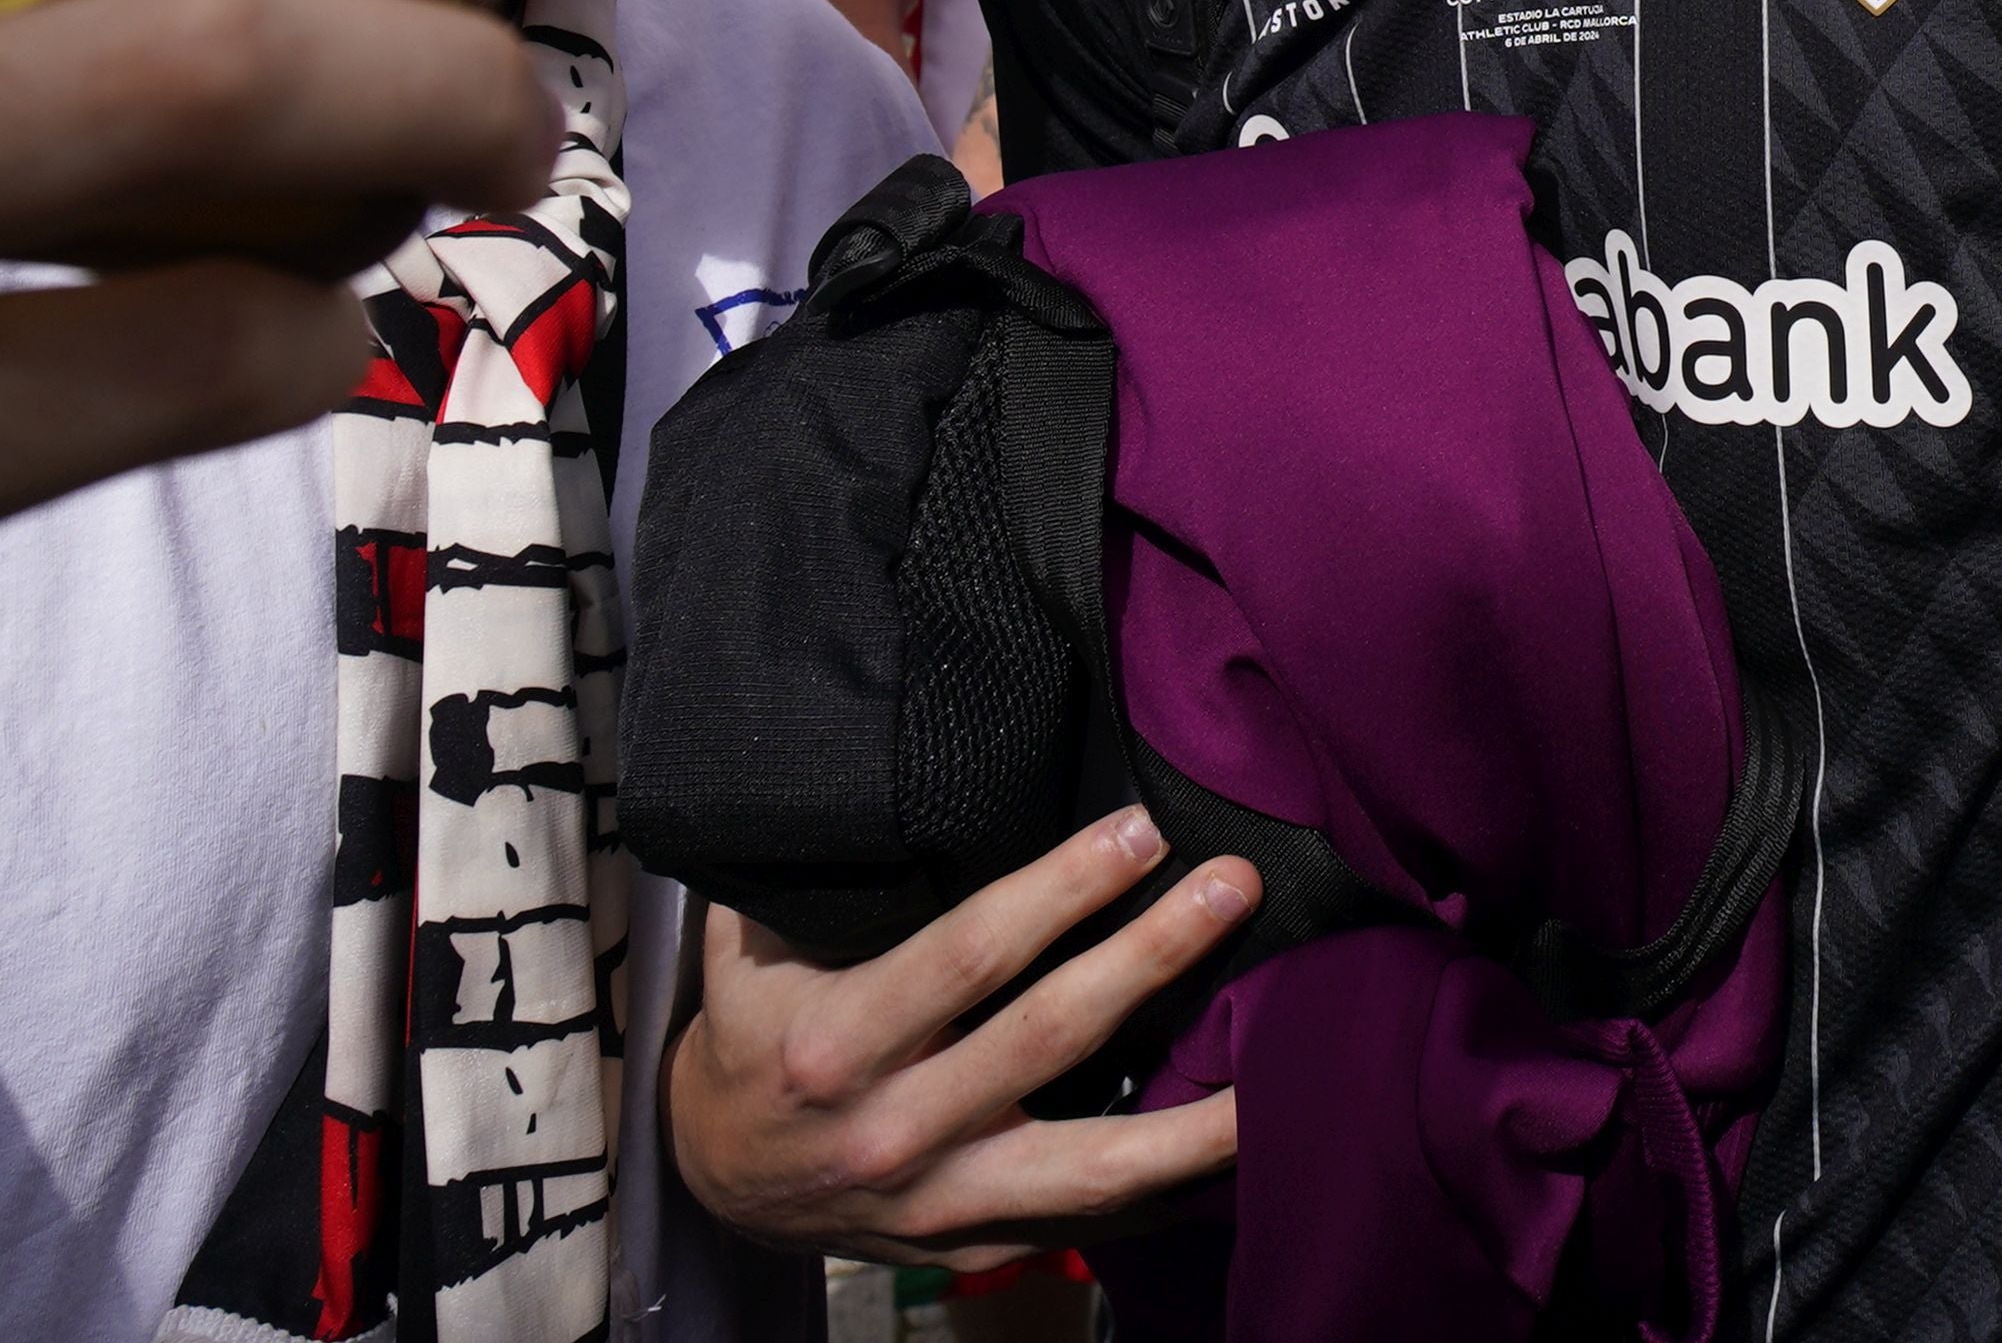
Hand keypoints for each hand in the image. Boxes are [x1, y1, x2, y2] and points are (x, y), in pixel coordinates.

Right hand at [671, 807, 1253, 1260]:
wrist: (716, 1180)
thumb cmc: (750, 1037)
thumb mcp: (748, 952)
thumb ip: (813, 871)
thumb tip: (875, 758)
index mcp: (838, 1044)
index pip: (970, 956)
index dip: (1062, 891)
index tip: (1140, 831)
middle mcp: (895, 1129)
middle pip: (1050, 1037)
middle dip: (1151, 955)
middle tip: (1231, 885)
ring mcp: (943, 1199)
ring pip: (1093, 1167)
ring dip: (1196, 1118)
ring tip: (1285, 1058)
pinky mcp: (977, 1243)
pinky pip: (1091, 1222)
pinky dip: (1171, 1188)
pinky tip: (1244, 1144)